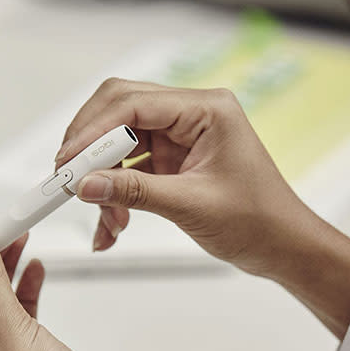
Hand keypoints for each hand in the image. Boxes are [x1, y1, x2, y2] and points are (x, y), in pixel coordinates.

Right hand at [56, 78, 349, 336]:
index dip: (93, 131)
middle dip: (91, 148)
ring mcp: (180, 136)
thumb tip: (85, 185)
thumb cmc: (257, 221)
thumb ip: (134, 191)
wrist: (282, 246)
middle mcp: (191, 114)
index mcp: (207, 110)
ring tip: (107, 221)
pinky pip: (129, 169)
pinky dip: (116, 195)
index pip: (134, 104)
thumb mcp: (190, 205)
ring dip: (104, 181)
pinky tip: (111, 227)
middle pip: (119, 112)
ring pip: (119, 144)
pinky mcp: (172, 159)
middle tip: (68, 179)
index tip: (67, 162)